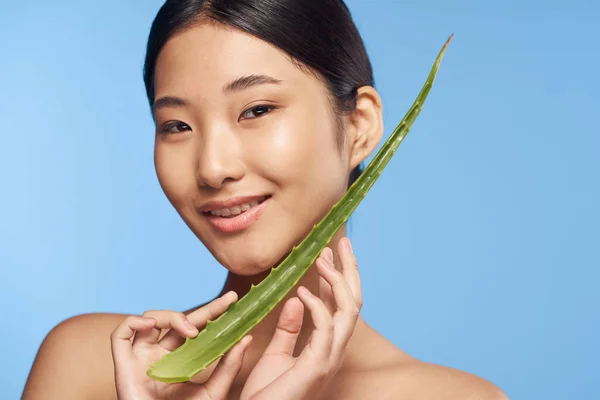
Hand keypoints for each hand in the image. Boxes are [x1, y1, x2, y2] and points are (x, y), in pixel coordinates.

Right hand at [110, 291, 252, 399]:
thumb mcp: (213, 392)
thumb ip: (228, 368)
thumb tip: (246, 339)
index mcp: (179, 359)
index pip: (197, 328)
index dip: (213, 312)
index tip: (232, 300)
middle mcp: (159, 354)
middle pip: (179, 321)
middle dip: (205, 309)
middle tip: (228, 301)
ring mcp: (140, 357)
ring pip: (150, 319)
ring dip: (172, 317)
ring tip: (190, 331)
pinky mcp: (122, 365)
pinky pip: (120, 335)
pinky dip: (132, 322)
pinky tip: (151, 324)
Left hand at [240, 237, 361, 399]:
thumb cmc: (267, 396)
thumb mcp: (275, 355)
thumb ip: (288, 329)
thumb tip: (296, 300)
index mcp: (325, 347)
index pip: (338, 306)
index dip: (335, 278)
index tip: (328, 254)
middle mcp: (334, 351)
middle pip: (353, 303)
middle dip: (350, 271)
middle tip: (343, 243)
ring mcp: (329, 359)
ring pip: (348, 311)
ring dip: (338, 281)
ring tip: (323, 259)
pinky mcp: (318, 366)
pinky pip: (326, 329)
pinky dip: (317, 306)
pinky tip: (302, 291)